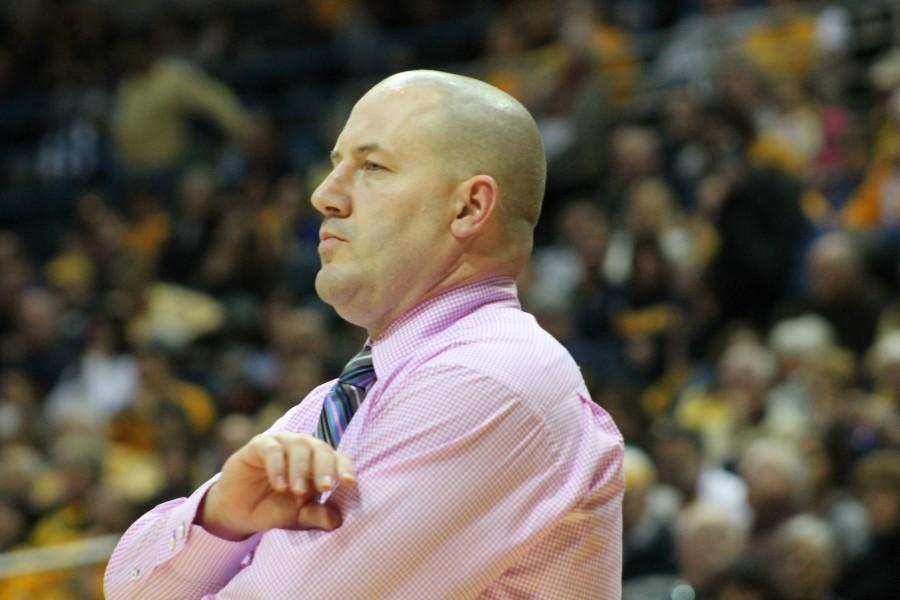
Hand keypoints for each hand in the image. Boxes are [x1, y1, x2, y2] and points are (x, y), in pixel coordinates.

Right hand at [197, 432, 356, 539]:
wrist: (239, 512)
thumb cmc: (274, 509)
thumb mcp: (297, 517)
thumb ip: (316, 516)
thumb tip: (337, 520)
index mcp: (319, 464)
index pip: (339, 459)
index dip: (345, 468)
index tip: (349, 483)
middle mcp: (304, 449)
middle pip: (321, 449)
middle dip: (325, 468)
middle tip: (324, 488)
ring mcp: (283, 444)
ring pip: (299, 445)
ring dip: (301, 468)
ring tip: (296, 491)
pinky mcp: (260, 445)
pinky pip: (272, 449)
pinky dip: (278, 466)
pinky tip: (279, 485)